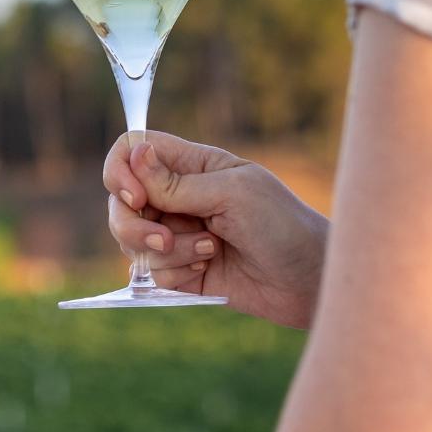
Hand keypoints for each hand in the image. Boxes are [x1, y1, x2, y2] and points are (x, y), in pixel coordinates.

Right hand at [102, 131, 328, 329]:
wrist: (310, 281)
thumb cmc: (283, 225)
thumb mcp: (232, 194)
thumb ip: (176, 183)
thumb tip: (135, 153)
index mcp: (192, 166)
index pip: (133, 150)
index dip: (121, 171)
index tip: (136, 197)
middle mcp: (178, 197)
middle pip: (121, 202)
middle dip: (132, 225)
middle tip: (165, 239)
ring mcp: (179, 235)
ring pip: (133, 241)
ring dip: (166, 252)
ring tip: (209, 253)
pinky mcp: (182, 271)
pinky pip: (152, 273)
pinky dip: (176, 274)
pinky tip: (208, 271)